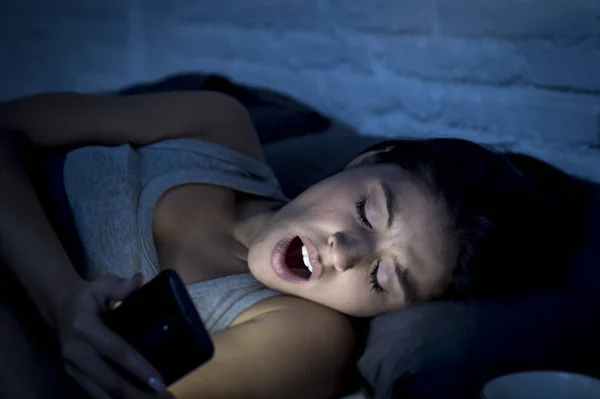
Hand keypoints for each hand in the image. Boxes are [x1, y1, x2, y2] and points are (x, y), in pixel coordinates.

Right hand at [55, 273, 171, 398]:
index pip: (117, 352)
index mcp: (85, 329)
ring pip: (103, 393)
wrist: (56, 306)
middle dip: (139, 393)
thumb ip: (120, 285)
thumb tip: (139, 279)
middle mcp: (76, 353)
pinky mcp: (73, 376)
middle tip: (166, 398)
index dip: (139, 368)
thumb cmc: (86, 296)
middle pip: (111, 381)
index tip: (159, 382)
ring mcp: (72, 368)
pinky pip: (95, 394)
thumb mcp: (101, 285)